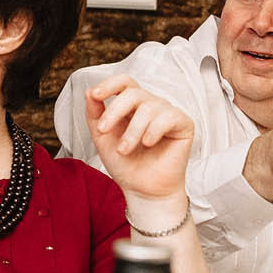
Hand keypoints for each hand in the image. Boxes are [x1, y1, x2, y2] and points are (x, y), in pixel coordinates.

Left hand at [84, 75, 193, 212]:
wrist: (143, 190)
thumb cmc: (126, 164)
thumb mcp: (102, 138)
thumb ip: (94, 114)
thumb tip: (89, 91)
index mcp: (131, 105)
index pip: (124, 82)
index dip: (110, 84)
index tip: (97, 95)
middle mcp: (150, 104)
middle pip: (133, 92)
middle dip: (115, 111)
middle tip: (104, 131)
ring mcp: (168, 113)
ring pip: (148, 107)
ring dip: (132, 131)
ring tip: (126, 150)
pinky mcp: (183, 124)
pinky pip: (168, 117)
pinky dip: (153, 131)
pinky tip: (148, 144)